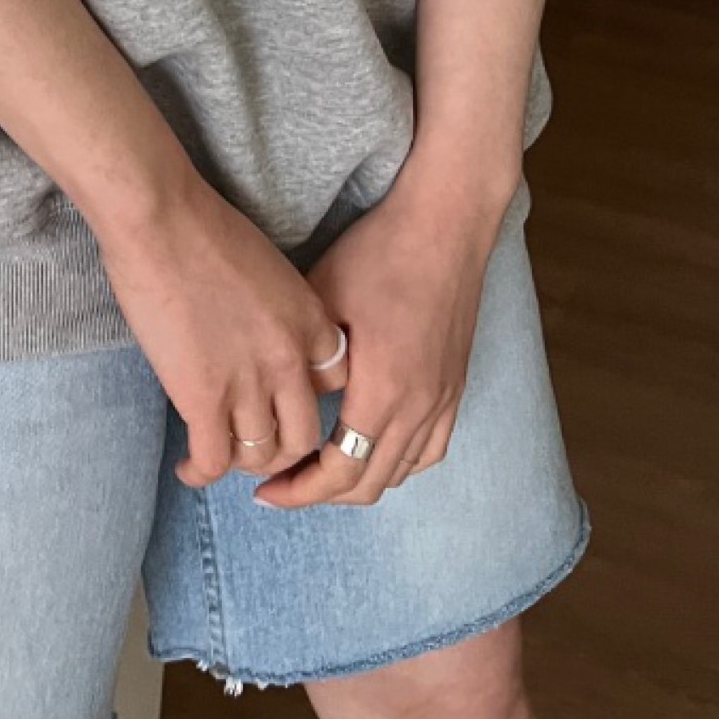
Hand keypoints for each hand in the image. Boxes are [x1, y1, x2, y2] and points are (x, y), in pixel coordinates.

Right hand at [94, 165, 348, 488]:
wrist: (161, 221)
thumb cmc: (204, 229)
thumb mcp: (270, 268)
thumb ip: (279, 312)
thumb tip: (262, 340)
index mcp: (310, 324)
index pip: (334, 387)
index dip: (310, 402)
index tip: (286, 404)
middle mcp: (290, 361)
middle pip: (305, 436)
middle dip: (284, 452)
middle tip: (259, 448)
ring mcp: (248, 384)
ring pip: (262, 456)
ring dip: (243, 464)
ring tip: (222, 456)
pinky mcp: (202, 399)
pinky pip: (214, 460)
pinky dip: (202, 473)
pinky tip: (190, 469)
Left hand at [254, 157, 508, 511]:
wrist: (445, 224)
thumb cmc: (379, 253)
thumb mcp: (320, 300)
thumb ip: (302, 361)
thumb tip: (277, 401)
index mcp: (383, 391)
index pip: (338, 472)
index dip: (297, 491)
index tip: (263, 491)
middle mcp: (420, 406)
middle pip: (368, 482)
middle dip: (319, 494)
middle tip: (279, 486)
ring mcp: (444, 399)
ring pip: (400, 472)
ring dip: (357, 481)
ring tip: (317, 473)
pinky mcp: (455, 386)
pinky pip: (429, 450)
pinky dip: (397, 465)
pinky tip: (370, 453)